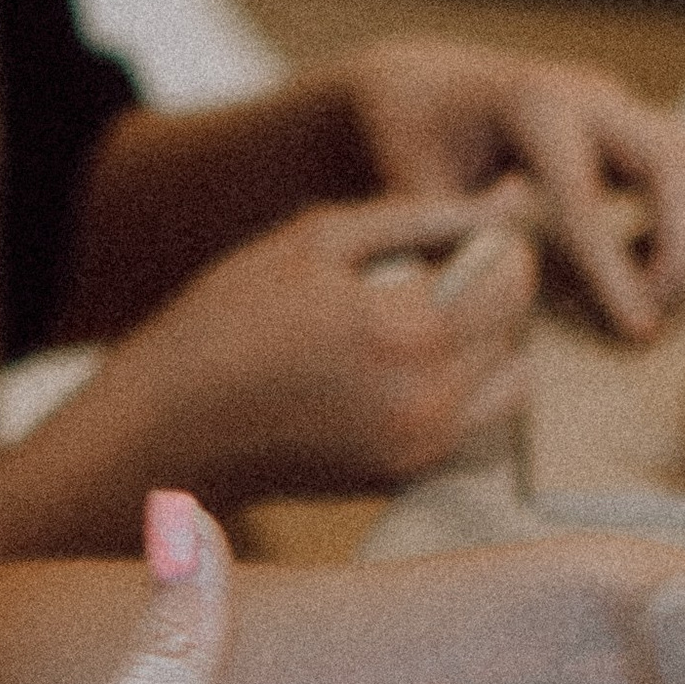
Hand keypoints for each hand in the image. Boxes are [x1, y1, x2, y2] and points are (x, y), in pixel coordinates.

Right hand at [113, 193, 537, 496]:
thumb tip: (498, 200)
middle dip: (499, 292)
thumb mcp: (315, 239)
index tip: (479, 223)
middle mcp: (427, 404)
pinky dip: (465, 392)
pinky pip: (474, 430)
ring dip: (490, 347)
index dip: (504, 241)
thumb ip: (417, 216)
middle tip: (452, 263)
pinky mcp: (403, 482)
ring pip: (510, 389)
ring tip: (431, 316)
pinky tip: (406, 363)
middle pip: (518, 335)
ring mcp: (417, 454)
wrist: (167, 429)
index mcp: (406, 334)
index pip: (512, 281)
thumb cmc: (229, 319)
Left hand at [337, 37, 684, 338]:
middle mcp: (584, 93)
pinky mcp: (625, 124)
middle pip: (674, 158)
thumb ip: (458, 245)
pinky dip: (679, 222)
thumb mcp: (413, 188)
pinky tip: (643, 276)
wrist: (416, 84)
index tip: (638, 331)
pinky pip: (680, 167)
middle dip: (682, 244)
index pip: (586, 194)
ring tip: (651, 304)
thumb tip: (504, 310)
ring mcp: (612, 103)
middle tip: (653, 321)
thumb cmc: (407, 137)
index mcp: (528, 103)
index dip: (614, 267)